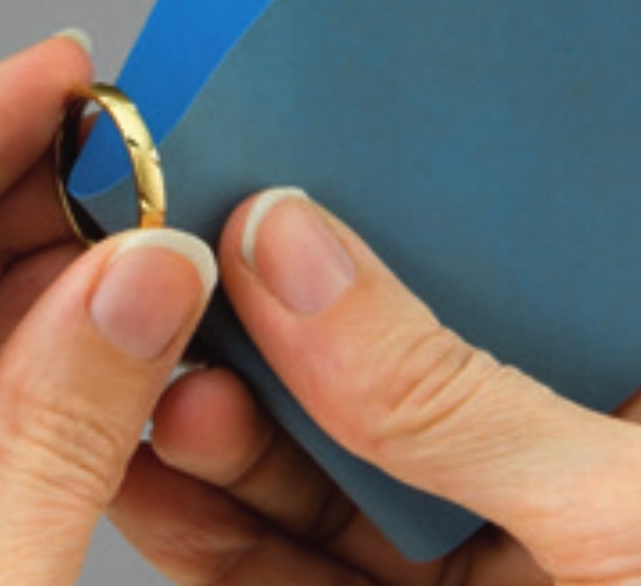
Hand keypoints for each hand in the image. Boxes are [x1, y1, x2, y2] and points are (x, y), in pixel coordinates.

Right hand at [111, 188, 640, 583]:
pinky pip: (277, 565)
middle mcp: (524, 468)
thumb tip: (298, 257)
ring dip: (215, 432)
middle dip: (256, 338)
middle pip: (362, 368)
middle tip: (178, 289)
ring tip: (151, 387)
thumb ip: (449, 394)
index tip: (264, 195)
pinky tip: (152, 474)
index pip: (477, 268)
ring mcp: (451, 552)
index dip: (368, 226)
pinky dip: (204, 525)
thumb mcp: (619, 520)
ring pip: (302, 471)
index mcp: (608, 406)